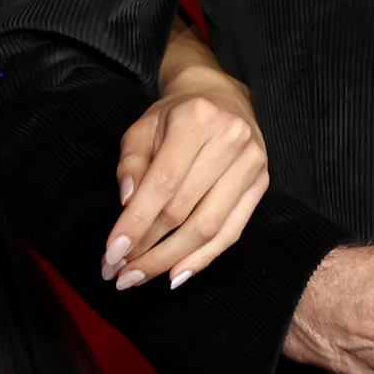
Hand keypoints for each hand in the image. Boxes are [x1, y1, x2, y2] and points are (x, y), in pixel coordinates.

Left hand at [105, 69, 269, 289]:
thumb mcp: (143, 128)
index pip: (163, 183)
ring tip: (140, 277)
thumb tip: (128, 204)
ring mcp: (251, 164)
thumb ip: (131, 164)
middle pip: (184, 210)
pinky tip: (176, 274)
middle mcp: (230, 140)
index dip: (136, 222)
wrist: (220, 97)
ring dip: (170, 259)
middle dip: (147, 247)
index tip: (112, 253)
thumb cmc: (175, 115)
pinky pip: (231, 232)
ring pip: (209, 227)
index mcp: (197, 119)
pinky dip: (203, 258)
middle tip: (119, 272)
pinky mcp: (261, 184)